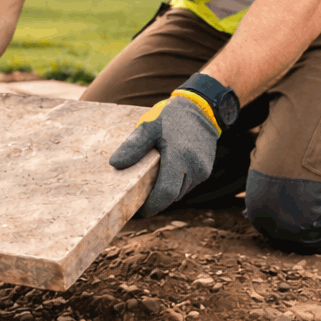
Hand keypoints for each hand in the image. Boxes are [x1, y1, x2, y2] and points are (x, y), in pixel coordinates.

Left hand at [109, 91, 220, 216]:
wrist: (202, 108)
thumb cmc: (171, 117)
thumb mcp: (149, 126)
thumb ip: (134, 146)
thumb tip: (114, 164)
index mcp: (179, 156)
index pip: (166, 193)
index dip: (152, 206)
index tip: (139, 211)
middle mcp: (194, 167)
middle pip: (172, 196)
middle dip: (157, 201)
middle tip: (139, 199)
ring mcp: (202, 170)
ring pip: (181, 192)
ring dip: (167, 192)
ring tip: (152, 183)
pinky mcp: (206, 170)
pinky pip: (188, 185)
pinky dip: (176, 183)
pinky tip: (167, 172)